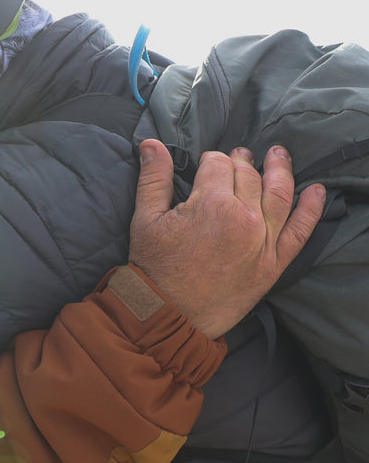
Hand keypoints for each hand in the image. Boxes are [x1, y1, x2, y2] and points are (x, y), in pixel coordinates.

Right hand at [129, 140, 325, 337]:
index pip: (218, 165)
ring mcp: (263, 241)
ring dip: (280, 170)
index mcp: (211, 203)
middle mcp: (243, 218)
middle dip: (241, 162)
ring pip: (279, 194)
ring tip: (278, 155)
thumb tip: (151, 144)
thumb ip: (153, 179)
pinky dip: (312, 209)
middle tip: (239, 157)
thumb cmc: (153, 270)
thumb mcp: (145, 220)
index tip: (206, 166)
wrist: (168, 317)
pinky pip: (300, 232)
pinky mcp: (273, 264)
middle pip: (248, 176)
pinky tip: (318, 191)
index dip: (210, 161)